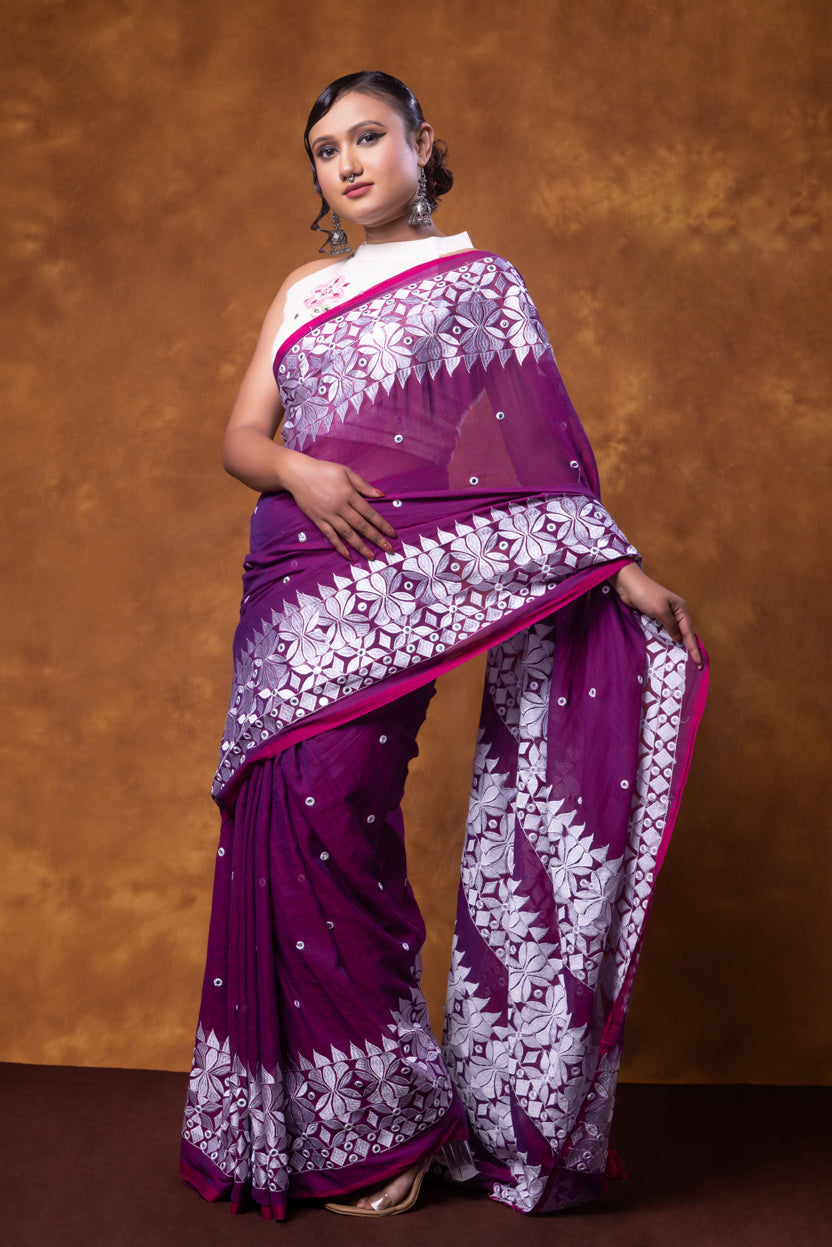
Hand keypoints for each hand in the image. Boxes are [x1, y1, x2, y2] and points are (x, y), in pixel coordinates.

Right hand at [280, 454, 396, 560]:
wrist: (297, 474)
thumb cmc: (324, 470)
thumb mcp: (346, 472)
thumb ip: (363, 485)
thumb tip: (381, 495)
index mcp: (349, 494)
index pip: (369, 513)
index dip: (382, 524)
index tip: (392, 534)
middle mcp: (340, 507)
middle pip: (361, 526)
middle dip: (376, 539)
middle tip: (389, 549)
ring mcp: (328, 515)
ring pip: (348, 534)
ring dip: (361, 546)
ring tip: (372, 556)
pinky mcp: (318, 520)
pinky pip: (331, 536)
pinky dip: (340, 547)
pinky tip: (348, 555)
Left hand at [610, 563, 702, 668]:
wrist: (629, 585)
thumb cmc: (646, 595)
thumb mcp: (661, 611)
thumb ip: (671, 626)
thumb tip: (679, 639)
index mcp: (681, 608)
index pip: (689, 632)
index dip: (694, 648)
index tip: (699, 662)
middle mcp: (676, 611)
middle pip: (685, 633)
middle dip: (691, 647)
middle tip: (696, 664)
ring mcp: (666, 614)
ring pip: (675, 632)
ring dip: (680, 644)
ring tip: (686, 659)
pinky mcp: (656, 616)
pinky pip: (665, 630)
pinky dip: (668, 639)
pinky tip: (670, 647)